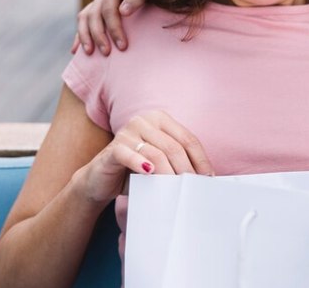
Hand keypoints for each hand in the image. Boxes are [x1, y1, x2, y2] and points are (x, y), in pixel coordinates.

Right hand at [71, 0, 148, 55]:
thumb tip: (123, 11)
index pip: (108, 8)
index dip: (114, 28)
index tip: (123, 46)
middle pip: (94, 14)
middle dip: (99, 35)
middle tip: (107, 53)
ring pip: (85, 18)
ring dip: (85, 36)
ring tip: (90, 53)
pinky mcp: (97, 9)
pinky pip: (84, 22)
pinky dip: (80, 36)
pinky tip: (77, 51)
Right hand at [75, 110, 212, 203]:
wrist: (100, 179)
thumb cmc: (135, 171)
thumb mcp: (160, 162)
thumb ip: (178, 161)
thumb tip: (207, 176)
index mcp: (159, 119)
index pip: (188, 139)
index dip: (201, 160)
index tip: (208, 178)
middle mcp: (144, 120)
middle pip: (174, 147)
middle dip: (187, 170)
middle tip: (193, 189)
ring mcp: (127, 132)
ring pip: (156, 153)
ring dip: (169, 174)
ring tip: (177, 190)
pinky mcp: (113, 148)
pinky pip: (130, 155)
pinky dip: (141, 165)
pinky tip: (150, 174)